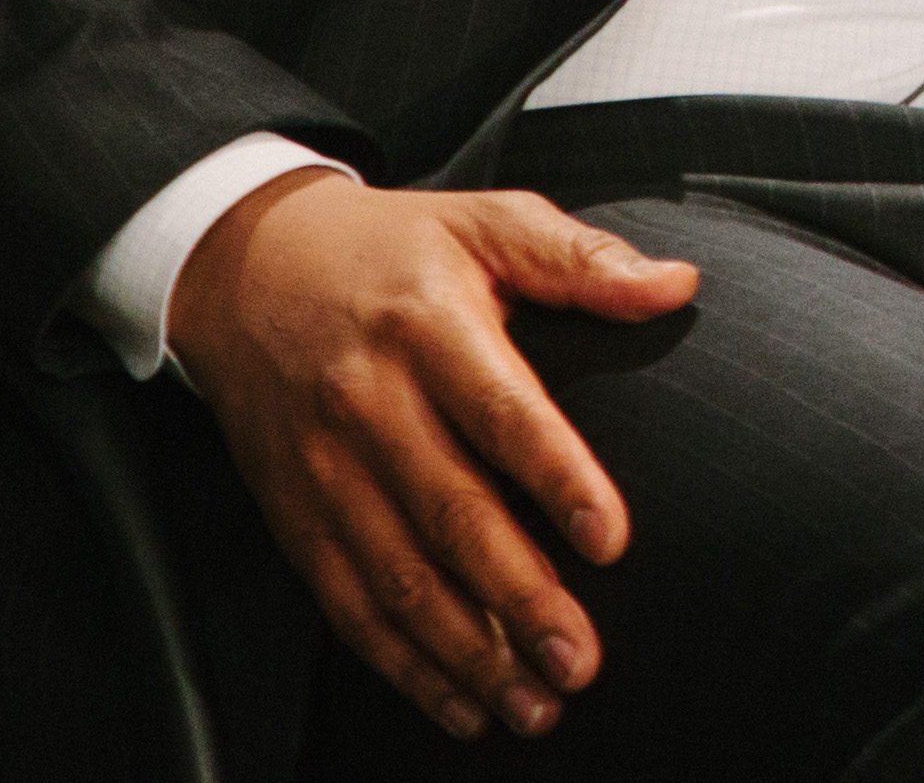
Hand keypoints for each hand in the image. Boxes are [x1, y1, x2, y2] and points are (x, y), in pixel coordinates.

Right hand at [165, 170, 701, 741]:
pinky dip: (401, 663)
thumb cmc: (393, 248)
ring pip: (398, 578)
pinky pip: (347, 603)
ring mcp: (325, 469)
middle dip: (519, 599)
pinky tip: (457, 702)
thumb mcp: (489, 221)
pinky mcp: (295, 513)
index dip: (558, 480)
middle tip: (580, 660)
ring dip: (467, 652)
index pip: (502, 413)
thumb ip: (583, 257)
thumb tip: (678, 284)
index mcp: (429, 328)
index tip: (610, 541)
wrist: (245, 267)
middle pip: (451, 515)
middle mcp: (370, 405)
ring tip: (534, 704)